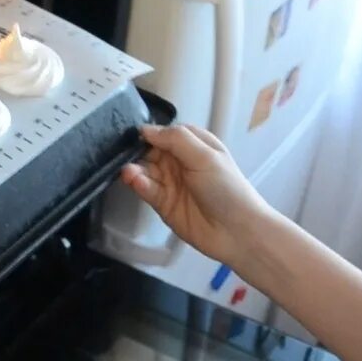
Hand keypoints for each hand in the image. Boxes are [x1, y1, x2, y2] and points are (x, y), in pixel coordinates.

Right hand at [120, 124, 275, 264]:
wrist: (237, 232)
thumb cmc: (227, 189)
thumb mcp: (205, 156)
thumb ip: (175, 139)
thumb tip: (146, 129)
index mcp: (194, 145)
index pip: (165, 133)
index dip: (150, 133)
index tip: (133, 136)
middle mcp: (180, 162)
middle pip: (150, 151)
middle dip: (137, 152)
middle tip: (125, 156)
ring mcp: (171, 183)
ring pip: (145, 170)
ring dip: (134, 169)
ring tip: (128, 172)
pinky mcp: (163, 203)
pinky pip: (146, 189)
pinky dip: (138, 184)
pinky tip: (135, 182)